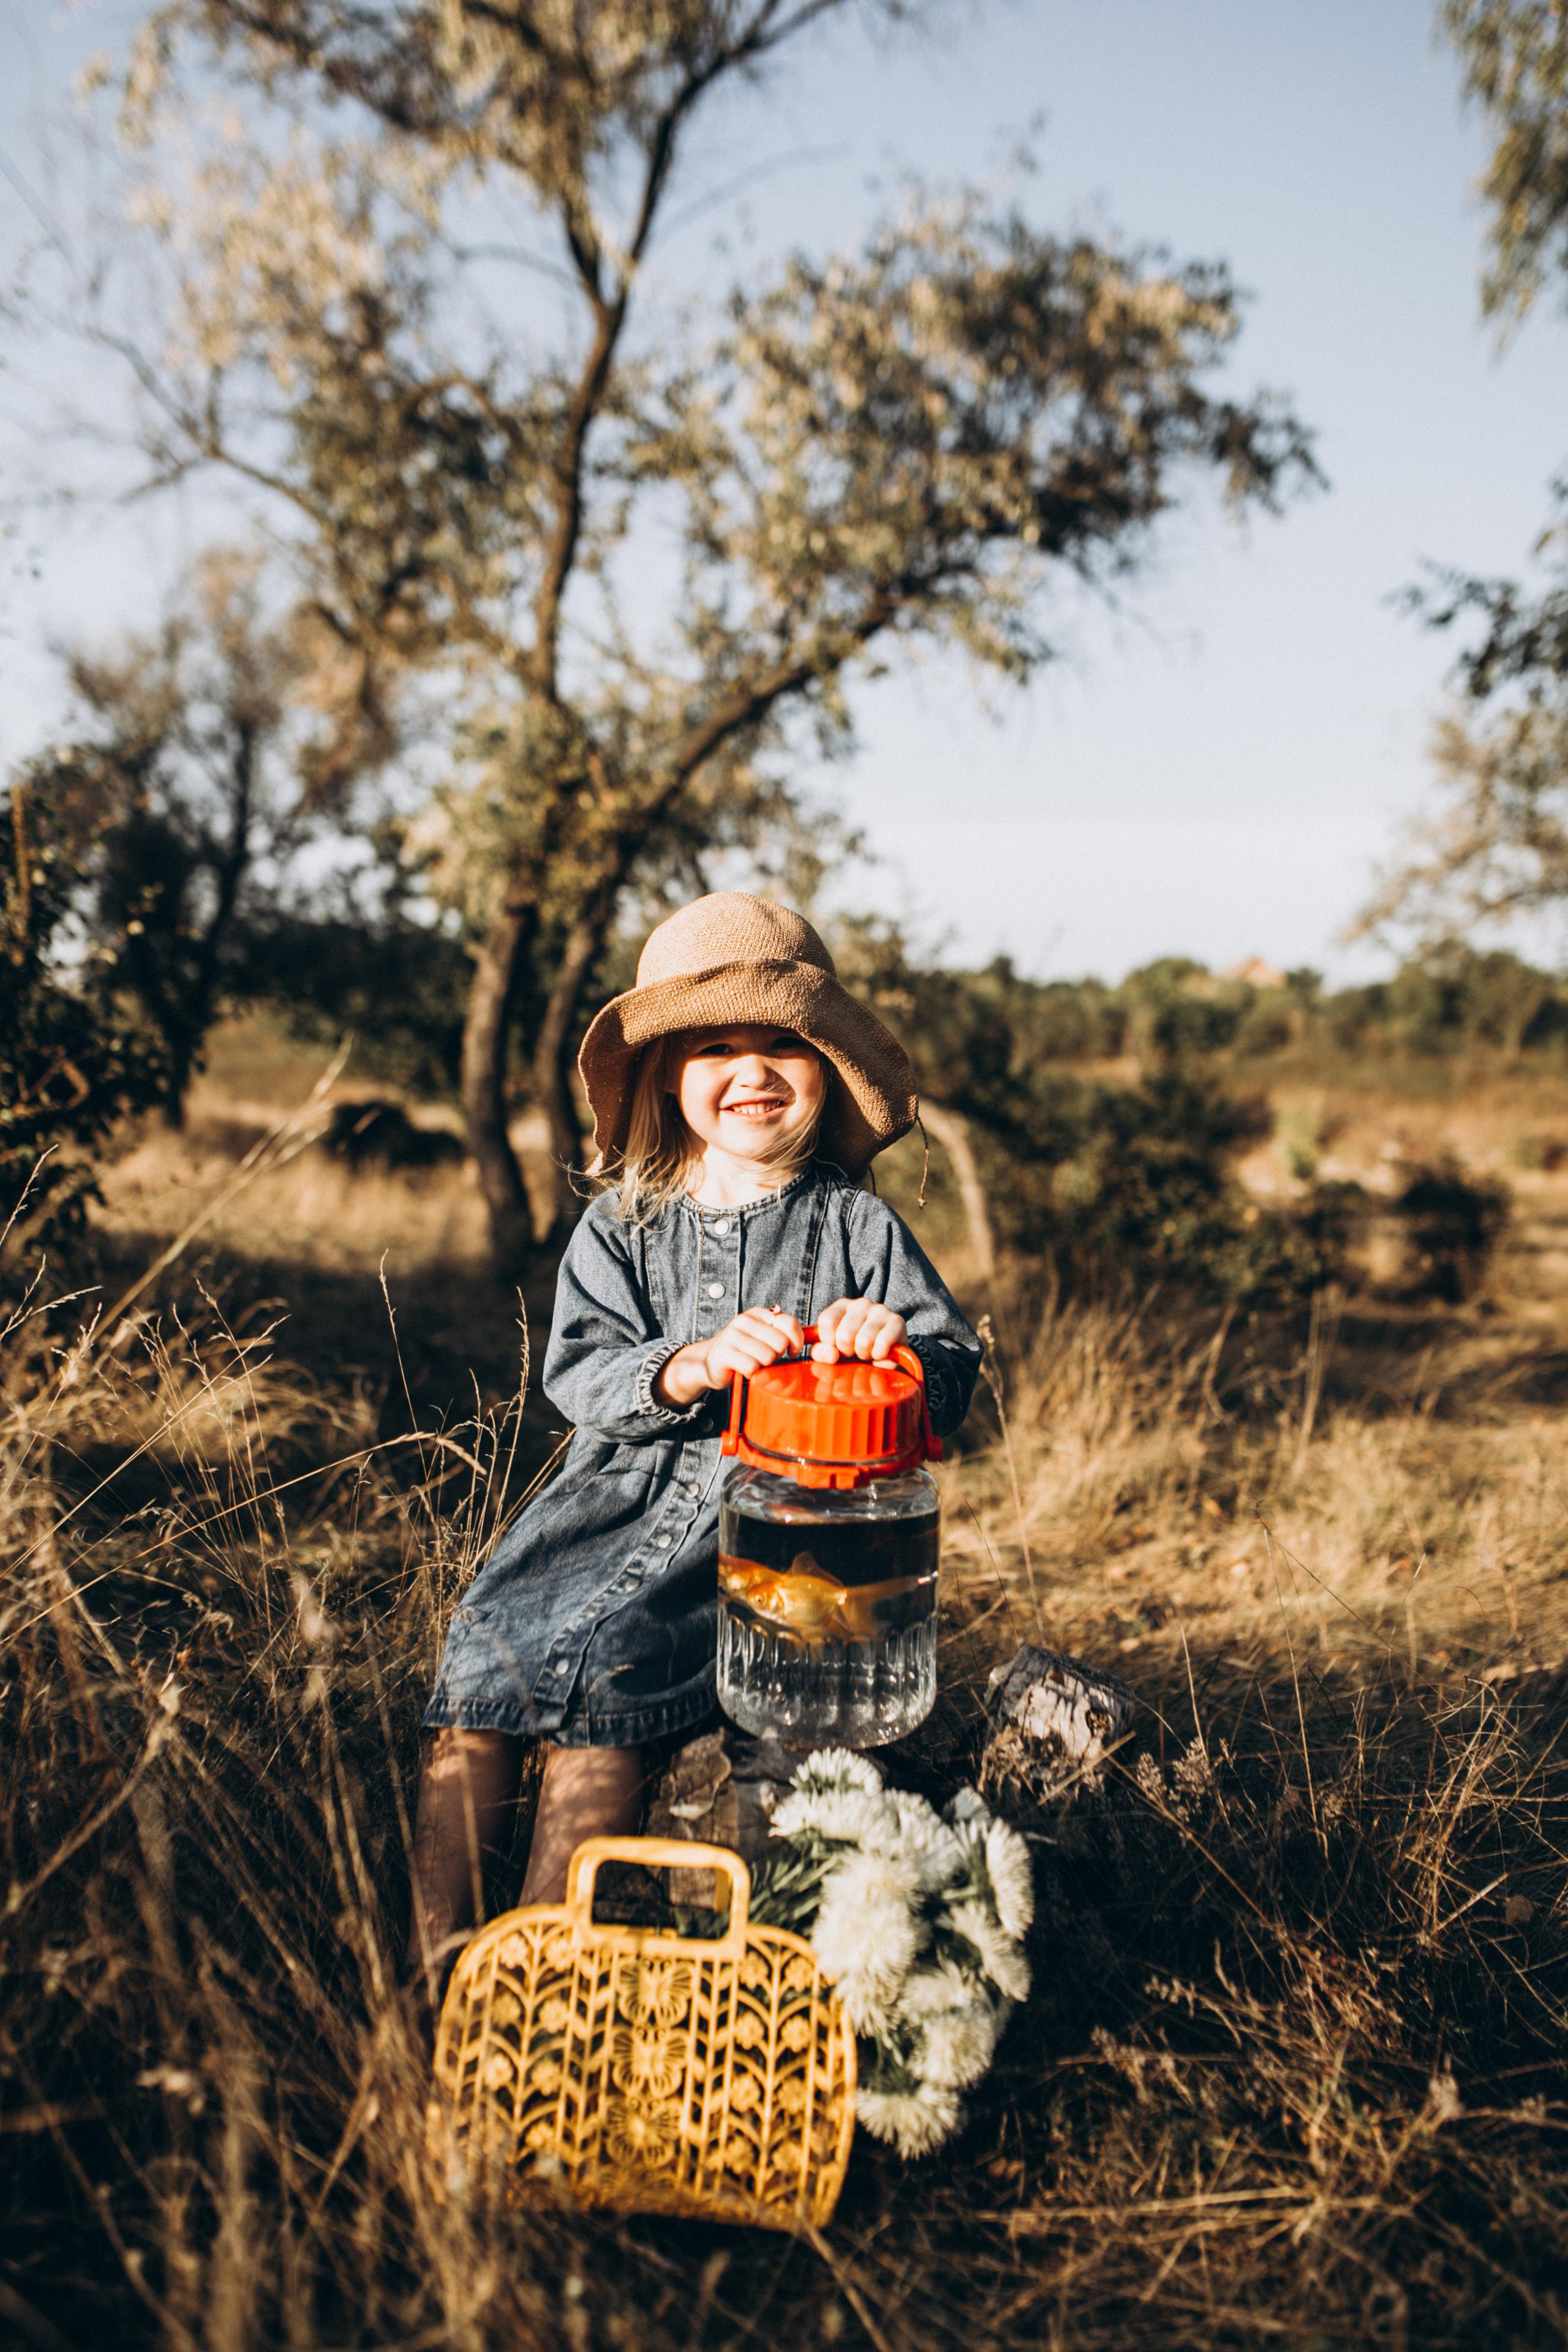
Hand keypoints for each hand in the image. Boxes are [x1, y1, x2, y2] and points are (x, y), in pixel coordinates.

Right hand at [653, 1306, 804, 1406]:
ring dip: (763, 1366)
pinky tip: (744, 1370)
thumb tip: (817, 1337)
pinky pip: (751, 1367)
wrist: (709, 1362)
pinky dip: (752, 1373)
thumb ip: (786, 1334)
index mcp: (758, 1314)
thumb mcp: (765, 1337)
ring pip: (767, 1356)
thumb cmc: (745, 1351)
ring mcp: (732, 1335)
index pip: (788, 1322)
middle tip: (766, 1359)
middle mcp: (744, 1320)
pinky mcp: (724, 1353)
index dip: (796, 1341)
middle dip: (777, 1356)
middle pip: (779, 1342)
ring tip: (753, 1363)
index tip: (791, 1351)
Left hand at [812, 1298, 906, 1362]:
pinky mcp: (897, 1321)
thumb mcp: (832, 1353)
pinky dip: (879, 1355)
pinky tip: (880, 1353)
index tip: (836, 1347)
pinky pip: (882, 1343)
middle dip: (848, 1351)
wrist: (884, 1357)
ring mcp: (880, 1310)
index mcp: (842, 1306)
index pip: (826, 1321)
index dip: (829, 1342)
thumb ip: (821, 1353)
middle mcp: (861, 1303)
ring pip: (863, 1341)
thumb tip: (831, 1355)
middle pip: (844, 1335)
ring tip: (868, 1351)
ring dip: (864, 1354)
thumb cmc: (854, 1351)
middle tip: (855, 1351)